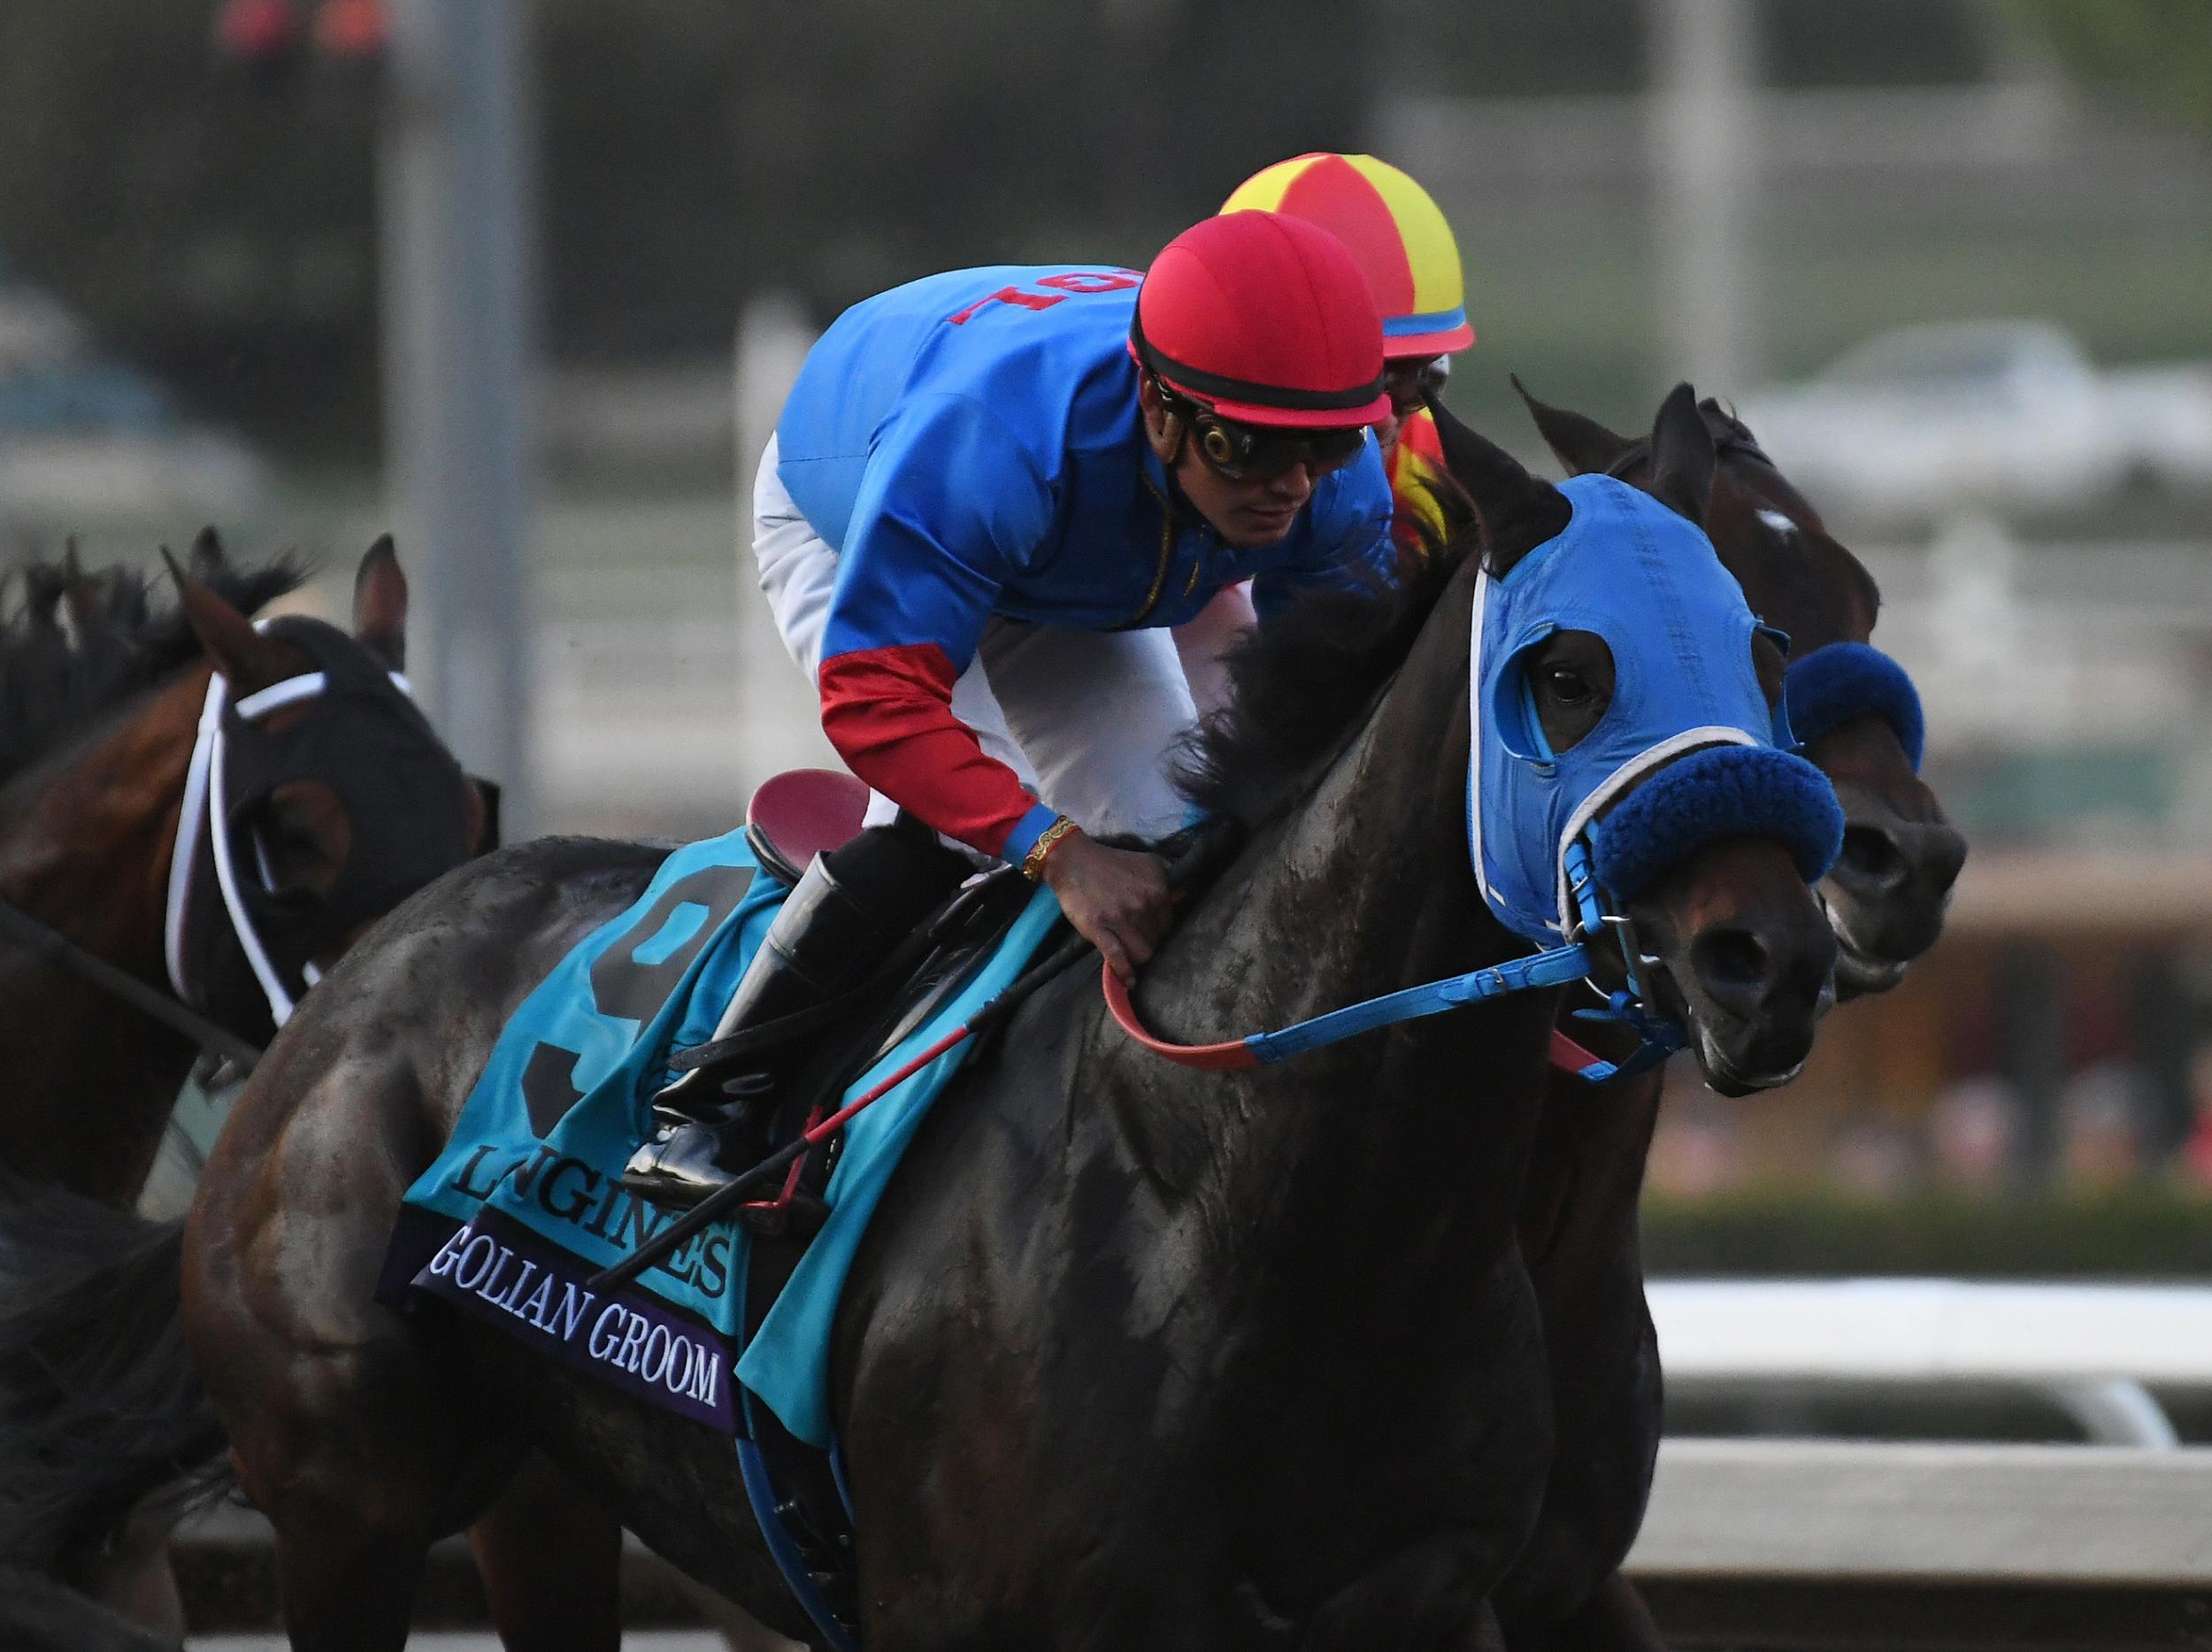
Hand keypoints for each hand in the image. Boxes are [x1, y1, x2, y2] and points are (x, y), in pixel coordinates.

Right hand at [1038, 829, 1172, 983]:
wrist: (1073, 861)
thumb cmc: (1110, 864)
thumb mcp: (1146, 864)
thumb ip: (1166, 882)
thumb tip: (1182, 898)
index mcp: (1158, 887)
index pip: (1168, 924)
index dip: (1157, 931)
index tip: (1148, 932)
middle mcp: (1144, 902)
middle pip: (1157, 941)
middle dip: (1148, 943)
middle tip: (1135, 941)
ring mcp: (1121, 917)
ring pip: (1142, 953)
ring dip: (1137, 957)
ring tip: (1130, 955)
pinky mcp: (1099, 928)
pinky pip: (1117, 957)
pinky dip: (1124, 972)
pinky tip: (1128, 981)